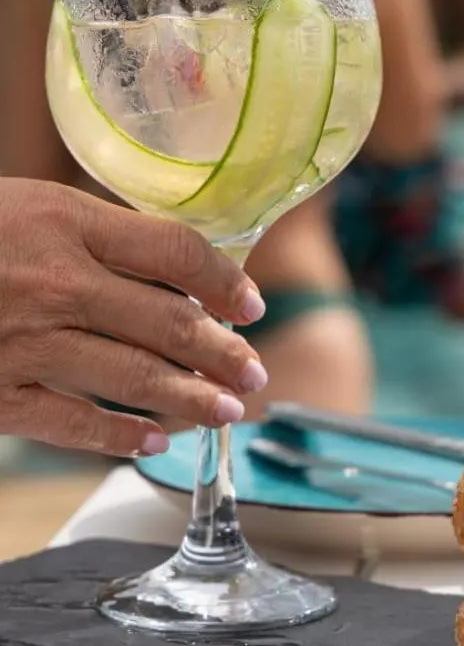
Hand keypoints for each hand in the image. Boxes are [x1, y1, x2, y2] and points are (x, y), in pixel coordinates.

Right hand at [0, 180, 268, 456]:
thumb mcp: (28, 205)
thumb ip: (91, 233)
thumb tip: (163, 264)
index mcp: (67, 223)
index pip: (174, 253)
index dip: (225, 282)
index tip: (250, 306)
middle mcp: (56, 285)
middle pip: (168, 323)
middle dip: (224, 353)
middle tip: (254, 371)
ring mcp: (28, 344)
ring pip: (134, 378)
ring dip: (192, 399)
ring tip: (228, 410)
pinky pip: (73, 424)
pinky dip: (120, 437)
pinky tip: (153, 441)